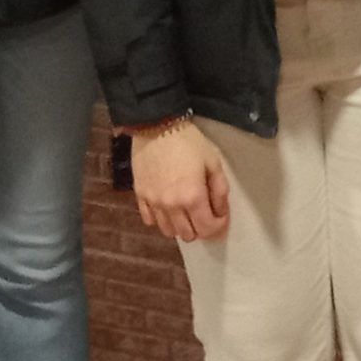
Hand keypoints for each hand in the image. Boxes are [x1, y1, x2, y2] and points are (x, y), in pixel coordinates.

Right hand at [131, 121, 230, 241]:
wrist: (156, 125)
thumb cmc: (188, 141)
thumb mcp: (213, 161)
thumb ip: (220, 190)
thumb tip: (220, 212)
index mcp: (192, 197)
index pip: (207, 229)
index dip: (218, 227)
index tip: (220, 217)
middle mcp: (172, 206)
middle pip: (188, 234)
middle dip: (200, 227)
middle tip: (203, 212)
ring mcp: (153, 202)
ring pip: (168, 231)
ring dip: (180, 226)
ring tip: (185, 211)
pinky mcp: (140, 196)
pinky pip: (149, 220)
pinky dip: (160, 219)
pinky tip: (167, 207)